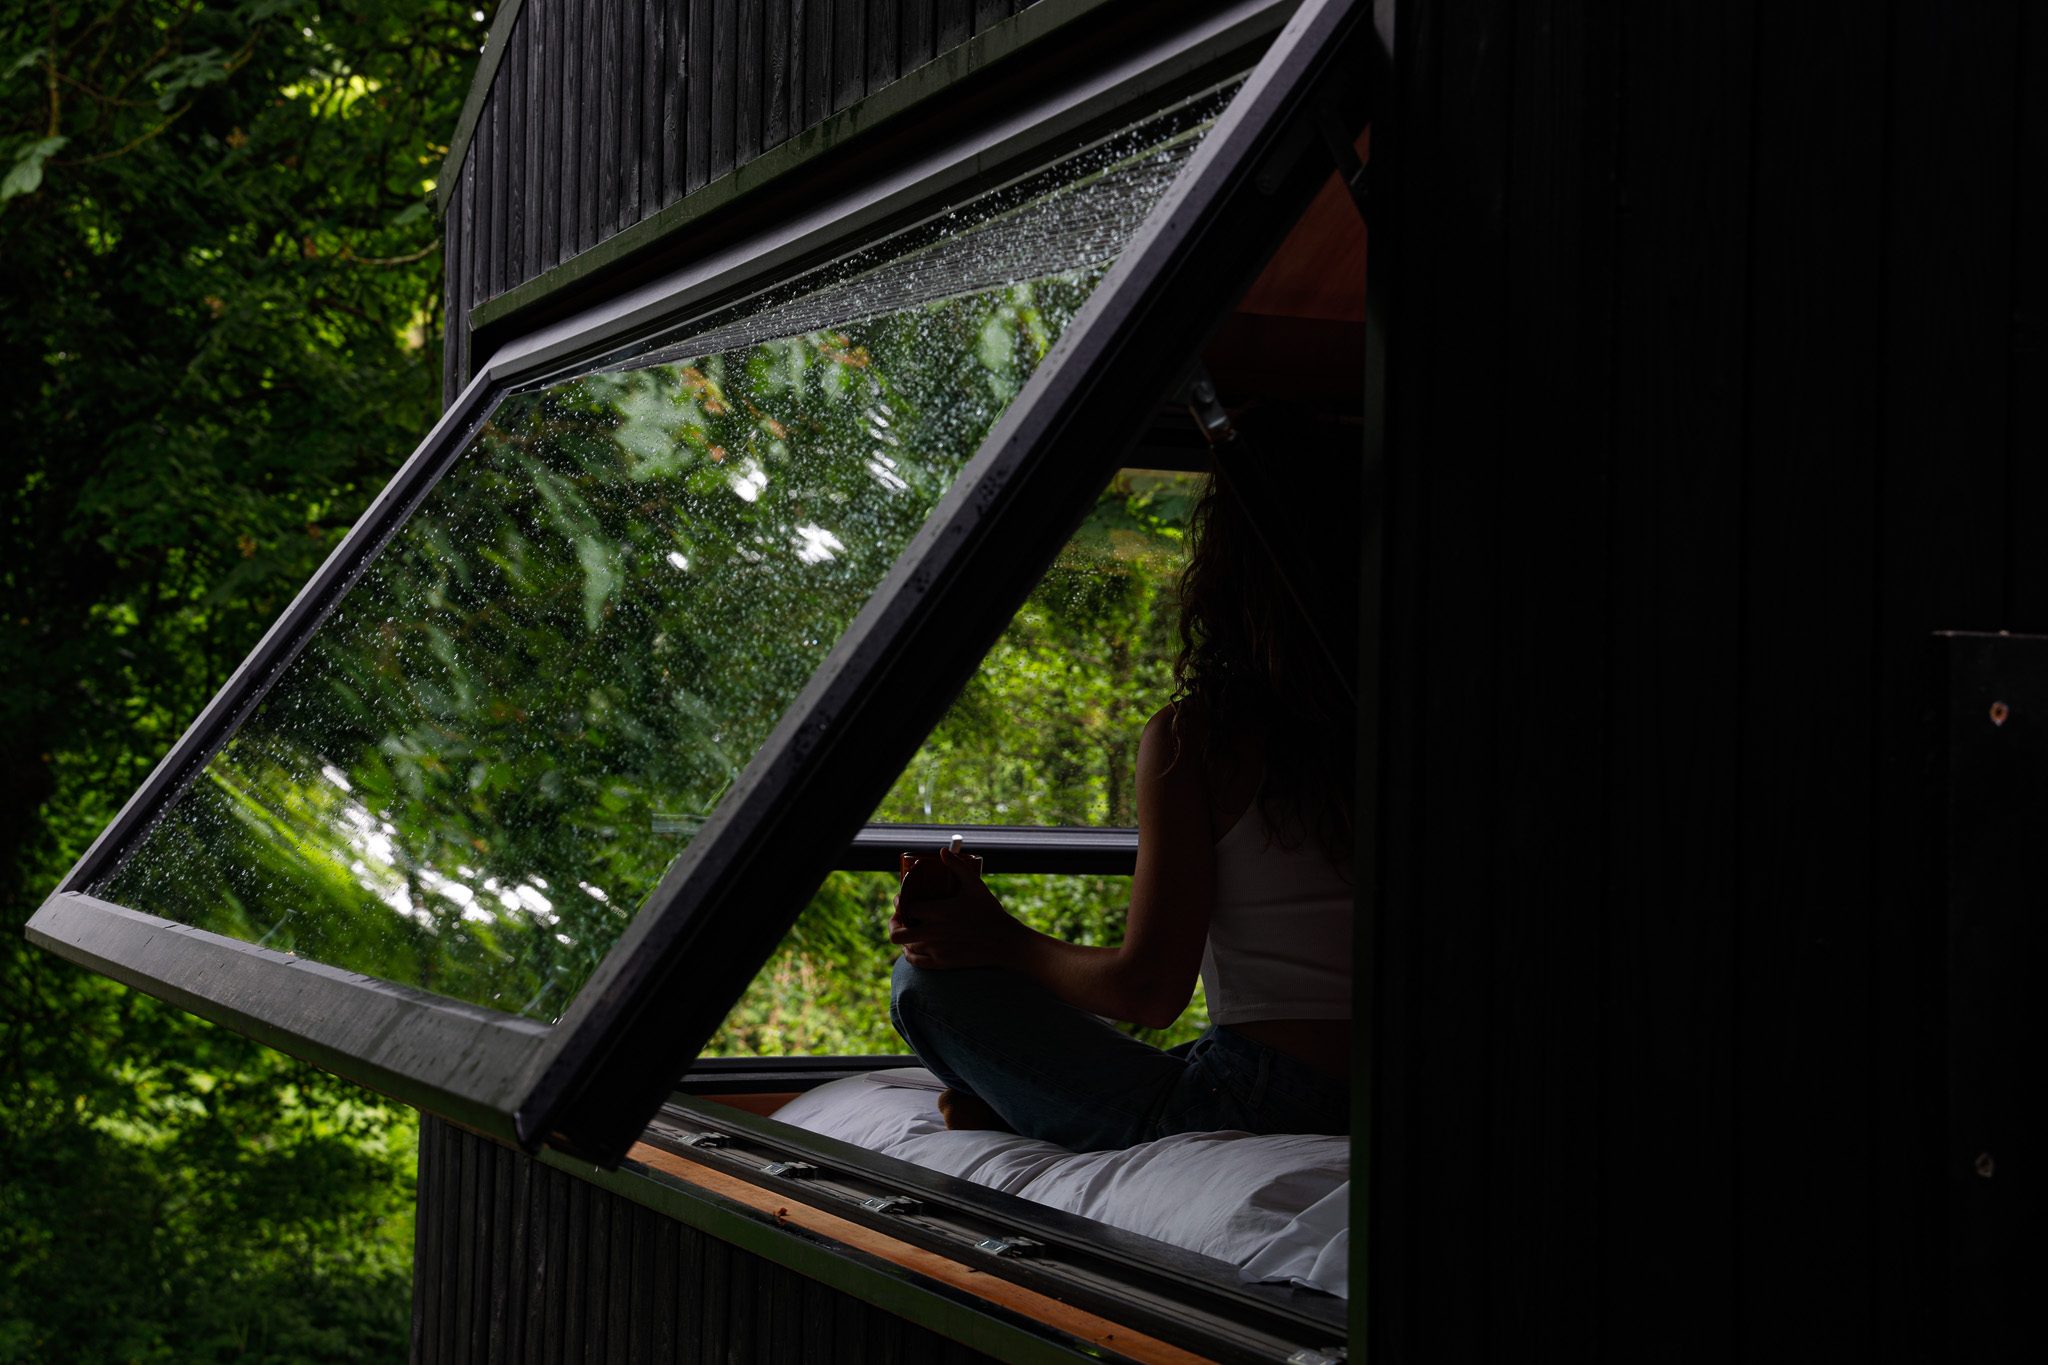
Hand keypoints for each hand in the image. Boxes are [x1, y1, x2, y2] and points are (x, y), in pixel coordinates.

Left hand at [889, 846, 1022, 969]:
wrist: (1004, 941)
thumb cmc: (989, 911)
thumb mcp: (975, 885)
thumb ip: (957, 866)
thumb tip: (942, 851)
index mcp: (937, 912)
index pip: (905, 907)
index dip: (899, 902)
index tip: (900, 898)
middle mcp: (932, 932)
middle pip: (897, 933)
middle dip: (894, 923)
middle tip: (898, 917)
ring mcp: (936, 950)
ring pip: (904, 947)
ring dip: (903, 937)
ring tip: (908, 929)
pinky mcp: (941, 963)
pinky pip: (915, 961)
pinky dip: (910, 953)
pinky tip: (914, 946)